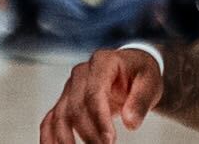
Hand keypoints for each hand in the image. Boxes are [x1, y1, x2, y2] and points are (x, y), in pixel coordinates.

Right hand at [40, 47, 162, 143]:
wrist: (129, 68)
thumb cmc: (139, 74)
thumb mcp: (149, 82)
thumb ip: (141, 101)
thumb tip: (130, 123)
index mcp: (102, 62)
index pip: (94, 92)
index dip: (99, 118)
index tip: (109, 140)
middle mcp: (81, 73)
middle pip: (76, 106)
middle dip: (89, 134)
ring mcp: (71, 87)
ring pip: (61, 114)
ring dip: (67, 139)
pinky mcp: (66, 100)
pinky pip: (51, 118)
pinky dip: (49, 136)